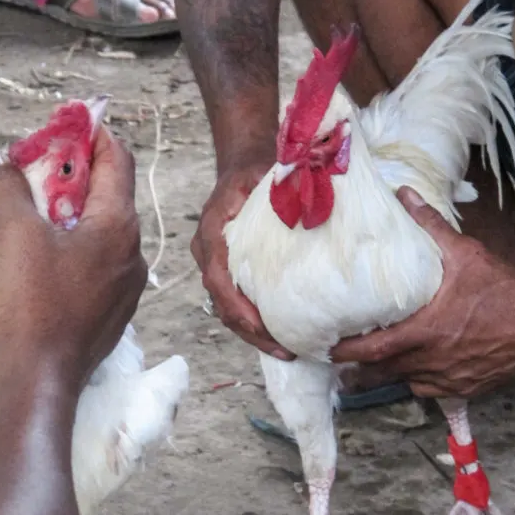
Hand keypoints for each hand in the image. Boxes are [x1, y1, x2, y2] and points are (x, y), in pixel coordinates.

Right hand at [0, 130, 147, 389]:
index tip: (66, 124)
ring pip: (97, 235)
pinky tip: (34, 259)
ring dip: (64, 217)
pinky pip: (91, 267)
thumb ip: (6, 187)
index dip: (92, 135)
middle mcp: (132, 256)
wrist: (35, 383)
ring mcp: (123, 290)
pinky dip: (67, 250)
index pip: (117, 162)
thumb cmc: (30, 305)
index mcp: (119, 228)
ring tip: (24, 215)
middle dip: (68, 178)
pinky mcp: (107, 316)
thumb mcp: (13, 233)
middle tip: (32, 170)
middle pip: (106, 197)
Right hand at [192, 164, 294, 359]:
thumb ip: (279, 192)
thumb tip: (306, 210)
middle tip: (285, 351)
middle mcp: (208, 254)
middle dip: (252, 332)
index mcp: (212, 234)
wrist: (242, 163)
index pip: (218, 280)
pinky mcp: (229, 271)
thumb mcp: (264, 174)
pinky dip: (257, 321)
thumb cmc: (254, 169)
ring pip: (229, 309)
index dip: (239, 308)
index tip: (262, 327)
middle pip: (224, 304)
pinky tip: (282, 334)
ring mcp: (216, 265)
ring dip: (255, 333)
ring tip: (287, 351)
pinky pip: (238, 303)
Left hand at [331, 187, 514, 397]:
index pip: (373, 349)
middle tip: (338, 359)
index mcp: (426, 332)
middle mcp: (431, 361)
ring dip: (386, 374)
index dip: (346, 352)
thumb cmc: (503, 289)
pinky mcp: (464, 389)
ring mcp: (448, 379)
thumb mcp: (466, 254)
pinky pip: (429, 391)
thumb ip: (431, 227)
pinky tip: (412, 368)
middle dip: (358, 368)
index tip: (325, 348)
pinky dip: (416, 380)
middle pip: (381, 372)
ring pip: (404, 382)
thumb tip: (404, 196)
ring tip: (366, 366)